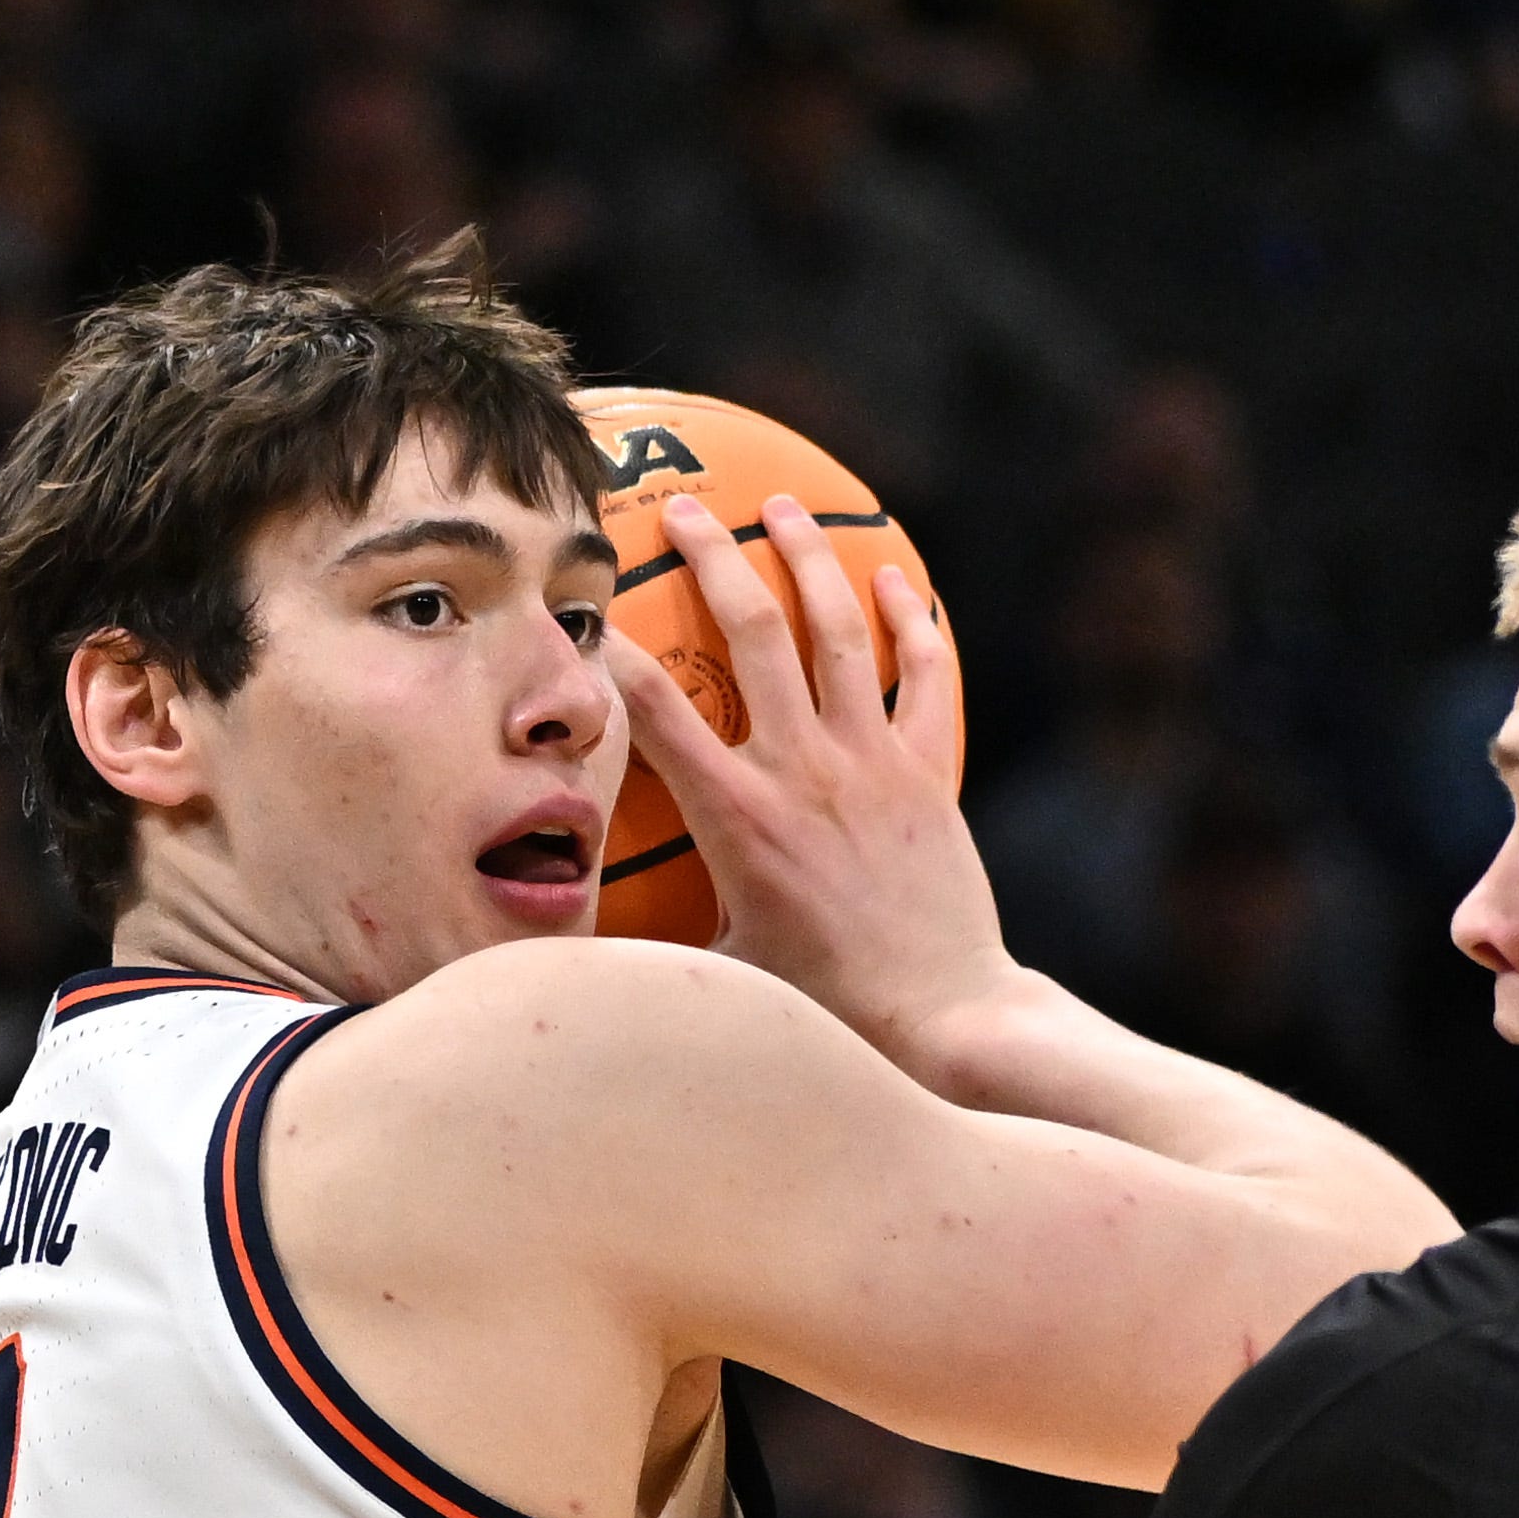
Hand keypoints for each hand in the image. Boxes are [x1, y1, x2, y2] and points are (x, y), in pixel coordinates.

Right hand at [604, 493, 1018, 1074]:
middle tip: (685, 508)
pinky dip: (912, 621)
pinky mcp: (928, 772)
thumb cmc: (823, 1006)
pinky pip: (923, 676)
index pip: (656, 709)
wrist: (942, 1013)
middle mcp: (800, 769)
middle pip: (751, 633)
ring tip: (783, 505)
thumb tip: (576, 940)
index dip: (615, 649)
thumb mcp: (720, 968)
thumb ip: (655, 936)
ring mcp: (870, 762)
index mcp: (735, 815)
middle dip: (714, 556)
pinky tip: (898, 579)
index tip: (588, 606)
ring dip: (808, 558)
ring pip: (837, 631)